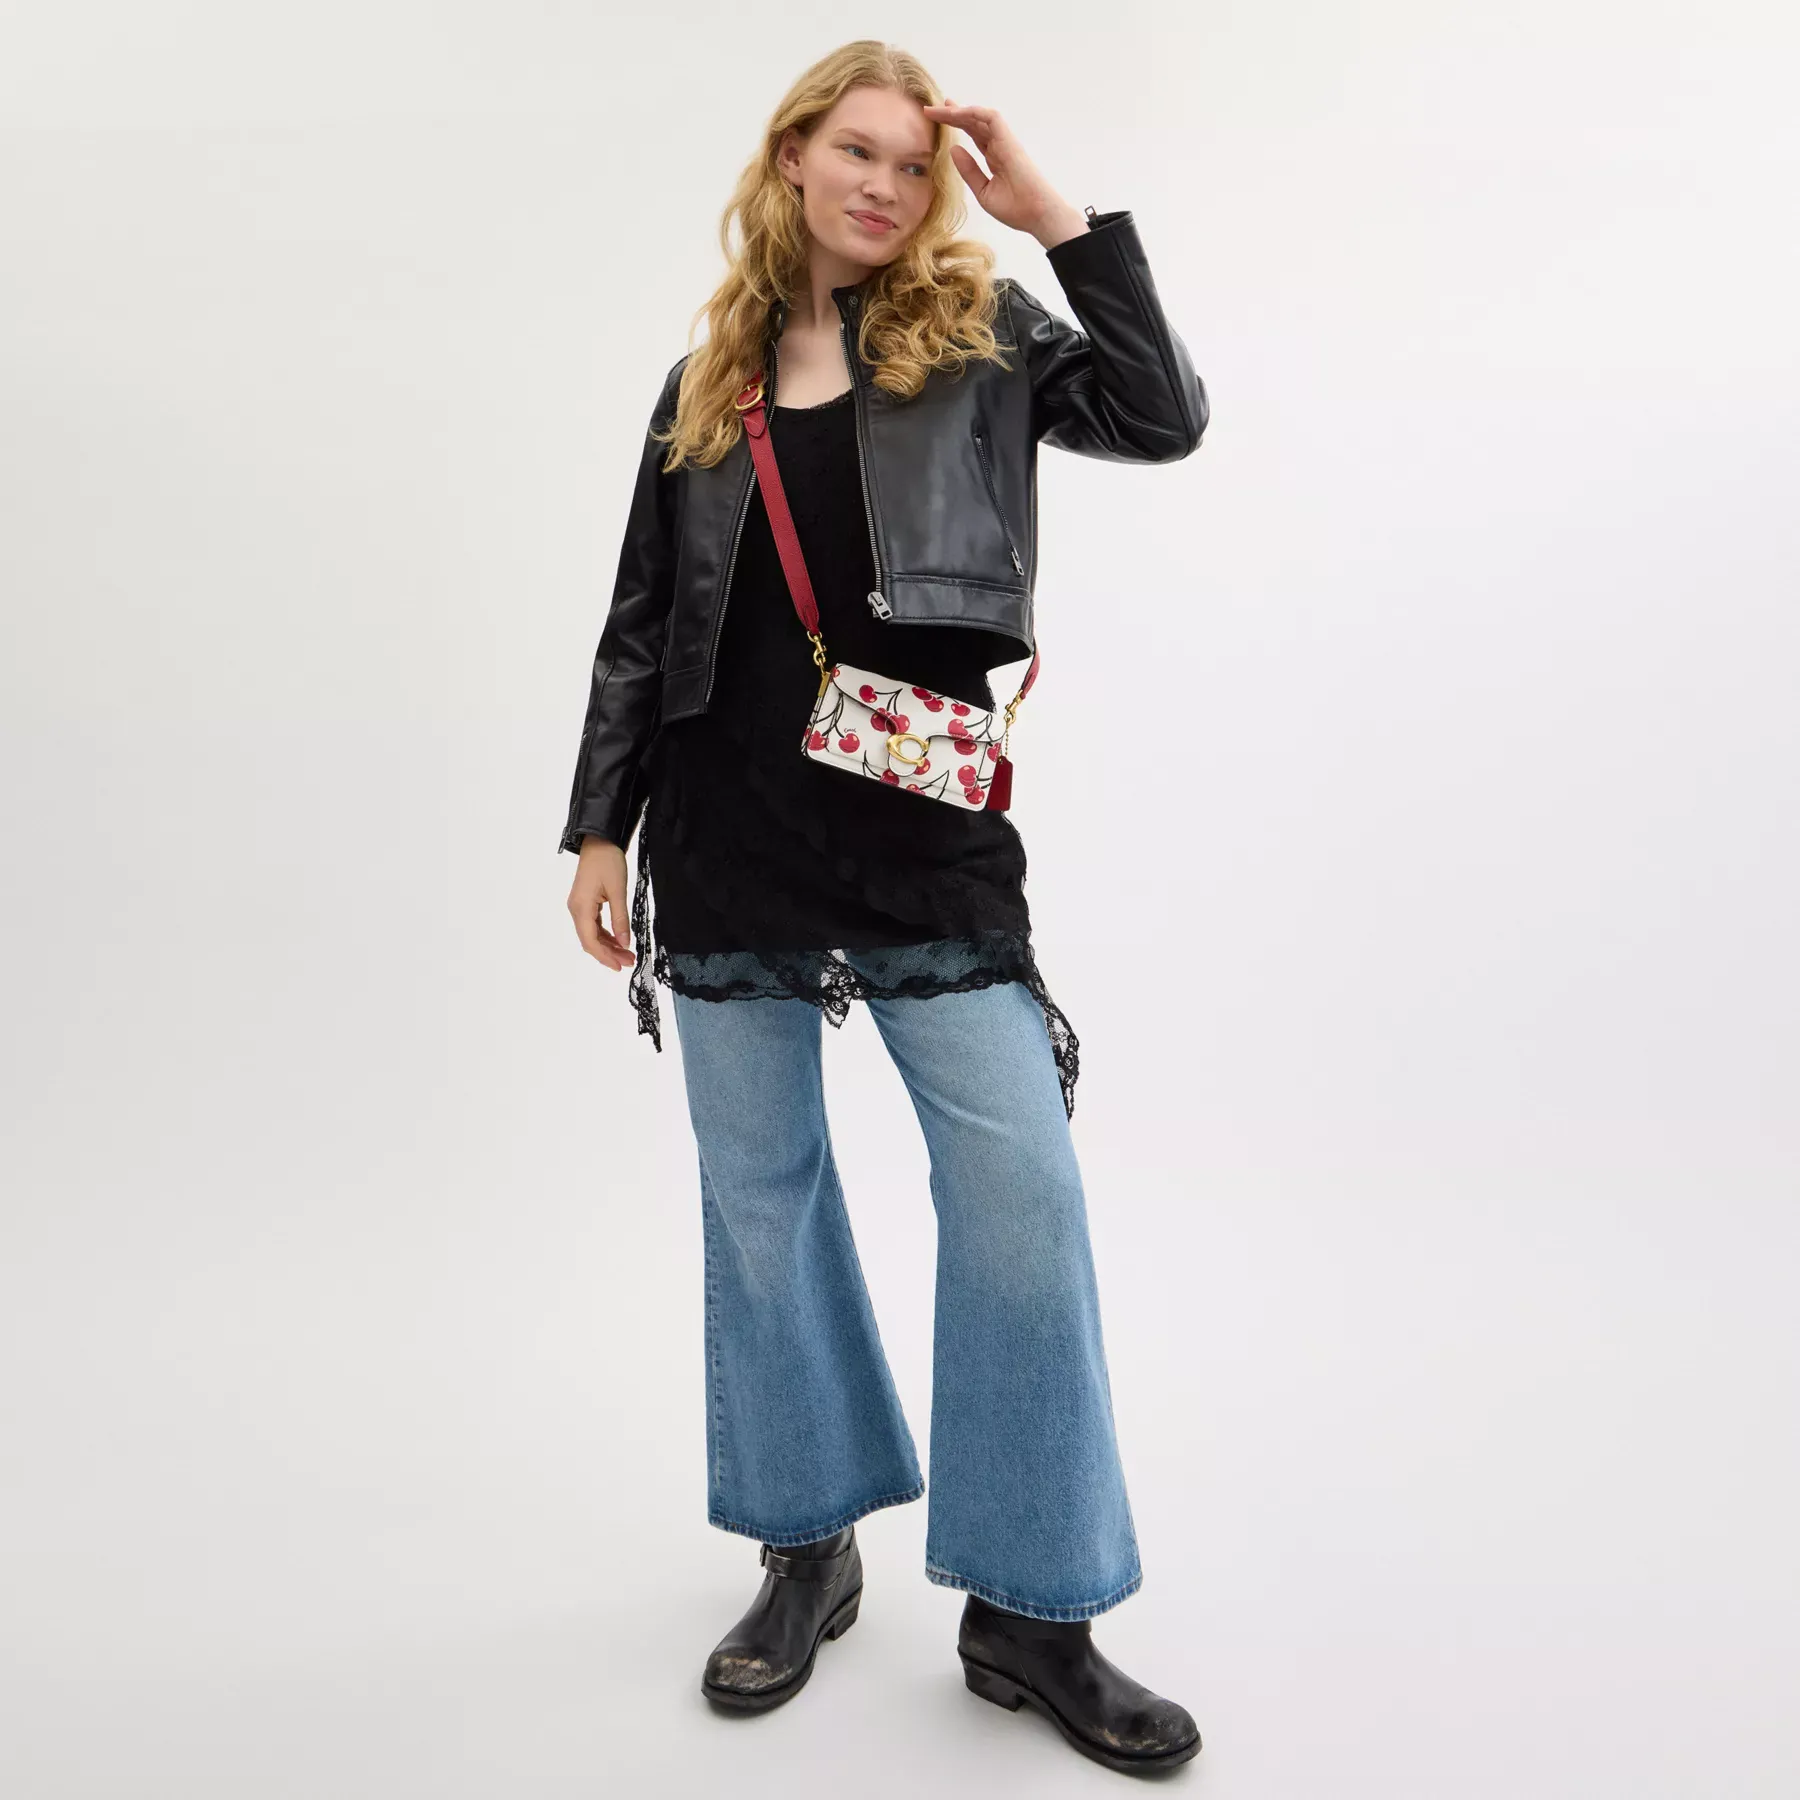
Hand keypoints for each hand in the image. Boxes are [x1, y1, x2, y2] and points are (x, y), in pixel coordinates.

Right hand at [568, 835, 635, 970]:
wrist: (599, 841)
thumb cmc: (608, 862)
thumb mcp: (618, 891)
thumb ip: (620, 919)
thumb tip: (624, 943)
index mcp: (581, 908)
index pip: (590, 941)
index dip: (605, 956)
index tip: (620, 966)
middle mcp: (576, 910)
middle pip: (590, 940)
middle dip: (609, 953)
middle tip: (629, 961)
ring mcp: (579, 906)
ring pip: (592, 934)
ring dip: (608, 945)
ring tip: (628, 953)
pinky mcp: (585, 902)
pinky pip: (593, 925)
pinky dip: (605, 934)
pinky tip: (618, 940)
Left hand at [922, 102, 1079, 242]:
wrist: (1036, 215)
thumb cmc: (1015, 208)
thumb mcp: (983, 191)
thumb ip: (969, 171)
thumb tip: (953, 150)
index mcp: (994, 157)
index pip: (973, 134)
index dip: (955, 125)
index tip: (936, 120)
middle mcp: (999, 145)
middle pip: (973, 122)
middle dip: (951, 114)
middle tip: (930, 109)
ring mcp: (1004, 141)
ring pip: (979, 117)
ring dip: (958, 111)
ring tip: (938, 109)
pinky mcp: (1009, 140)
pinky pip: (991, 117)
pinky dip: (973, 112)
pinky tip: (956, 113)